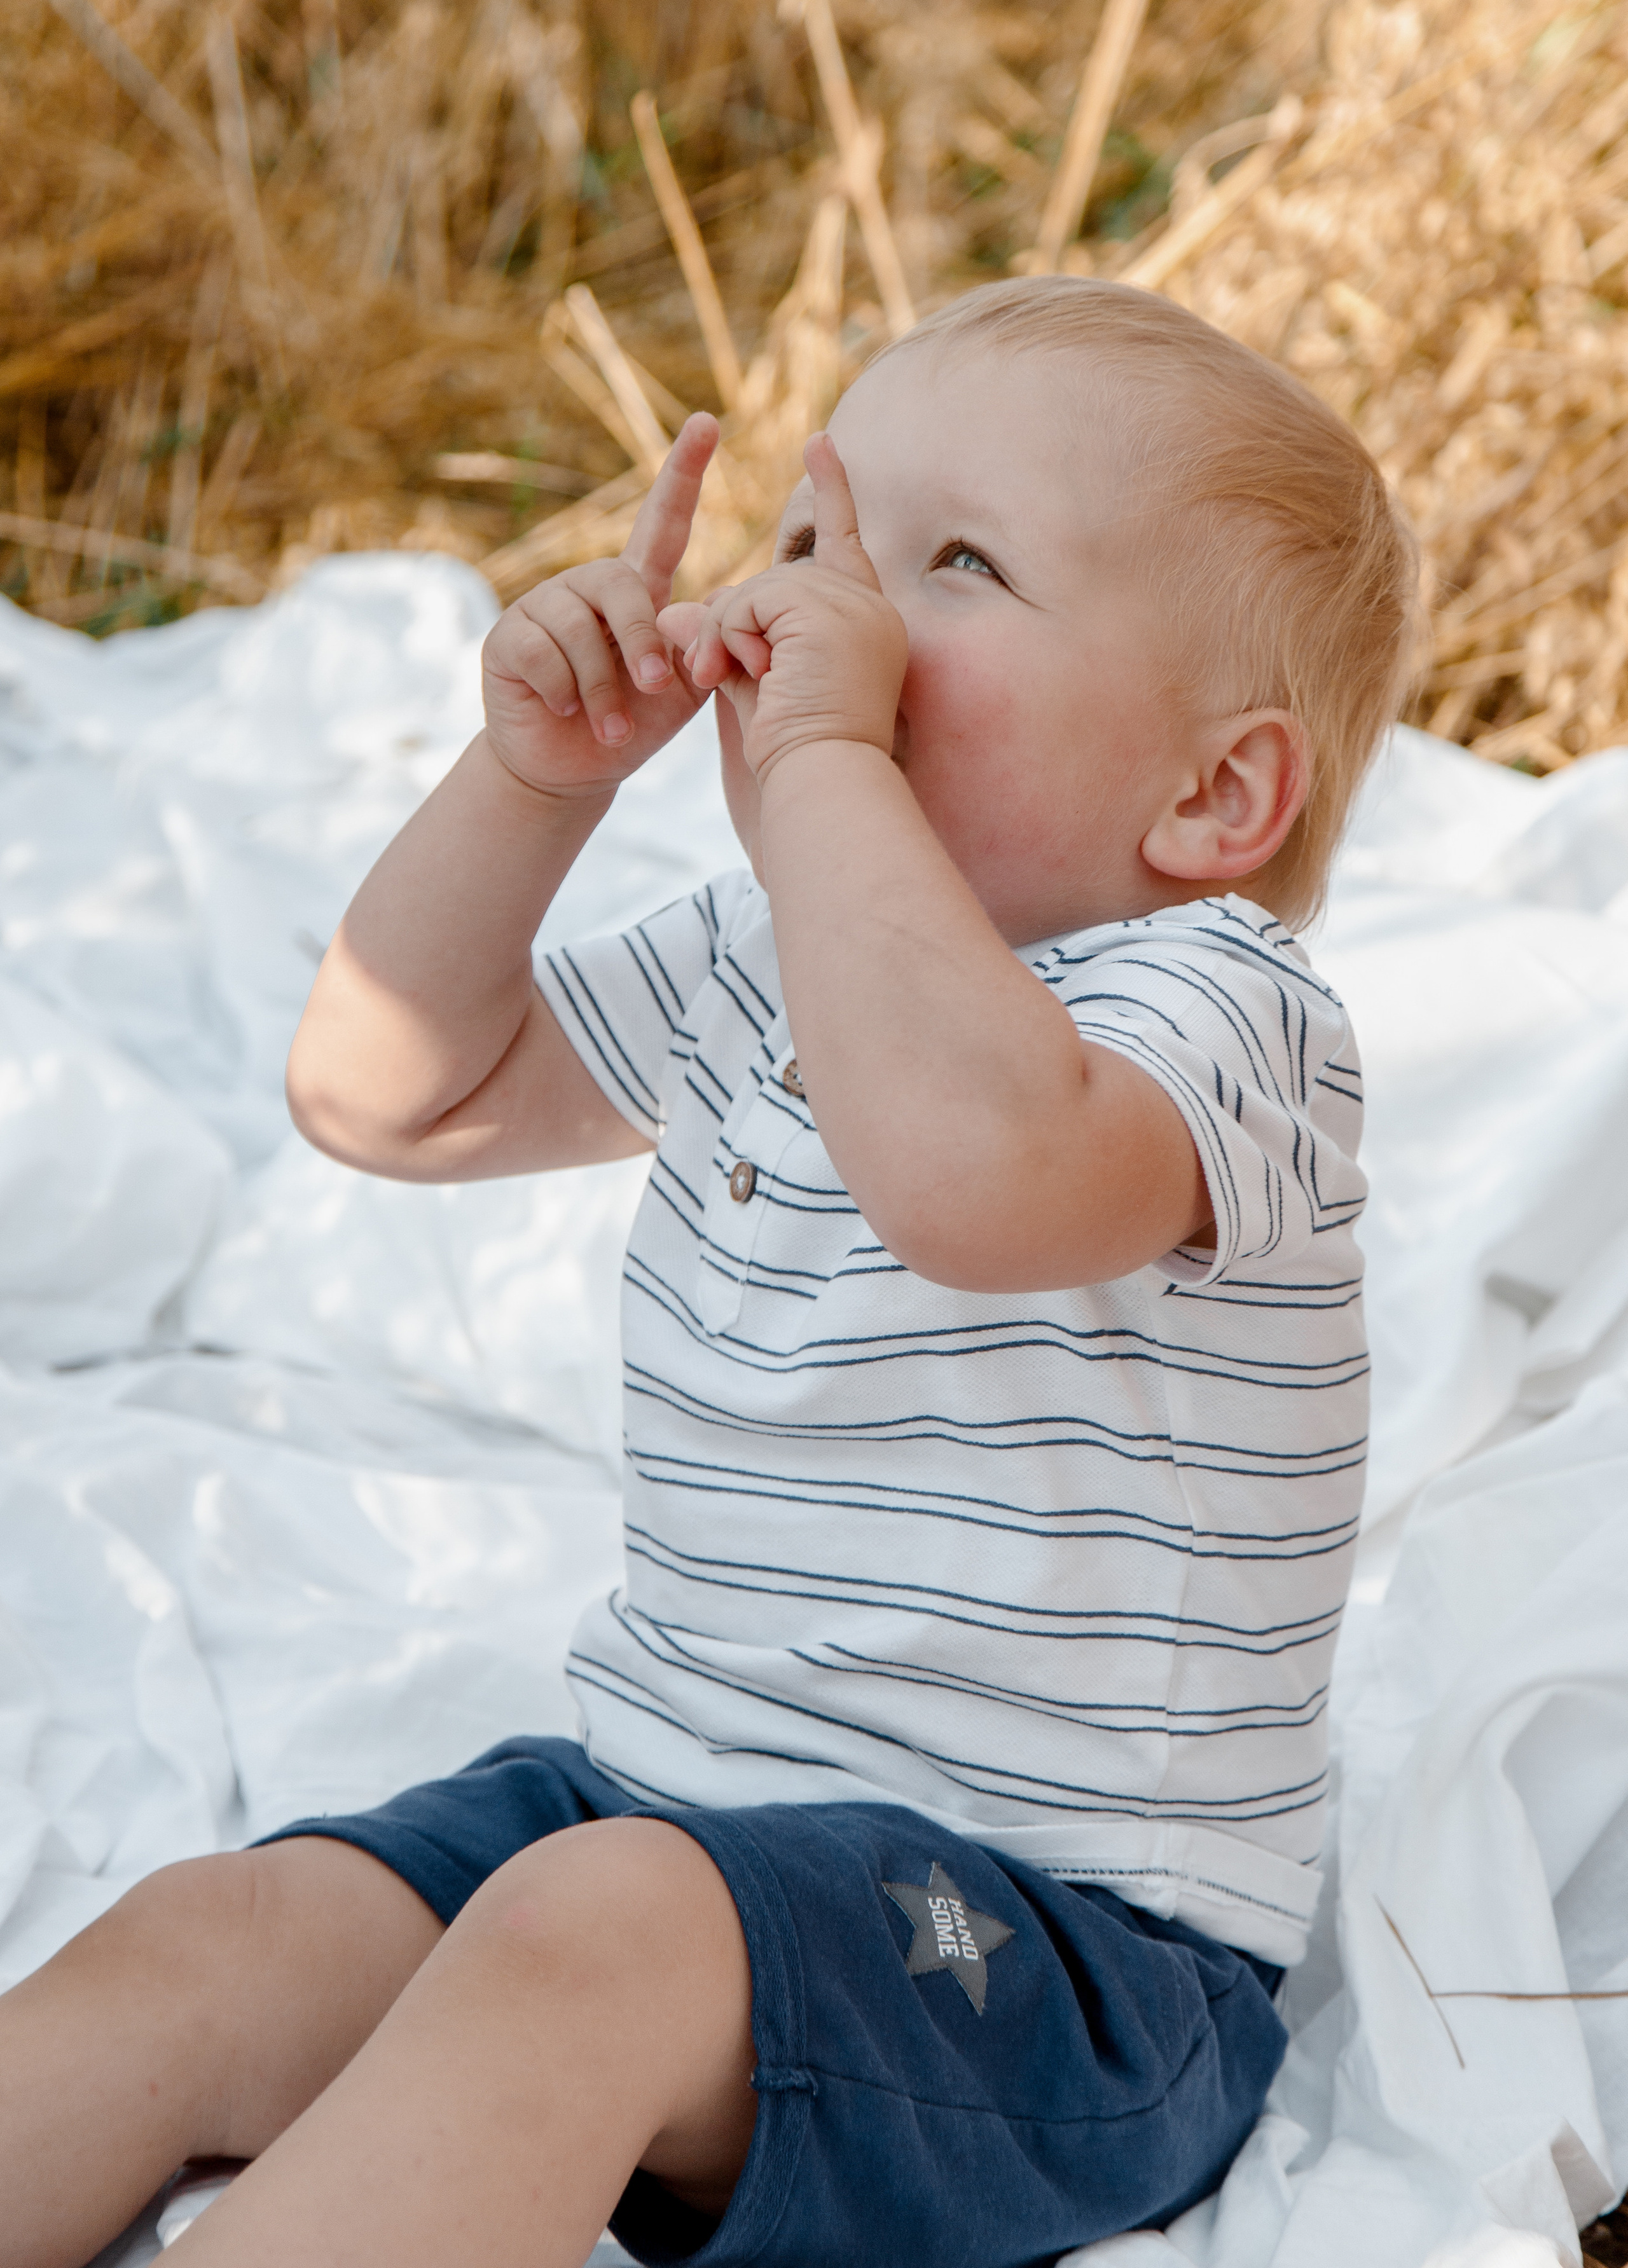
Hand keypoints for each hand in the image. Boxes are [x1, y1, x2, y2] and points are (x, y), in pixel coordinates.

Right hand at [480, 413, 718, 798]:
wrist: (572, 770)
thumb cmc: (631, 724)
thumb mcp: (681, 691)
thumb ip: (699, 647)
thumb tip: (708, 603)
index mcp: (635, 590)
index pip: (662, 524)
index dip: (684, 474)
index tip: (707, 424)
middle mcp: (587, 586)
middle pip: (622, 588)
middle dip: (642, 643)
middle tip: (654, 689)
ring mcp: (542, 606)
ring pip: (580, 630)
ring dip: (603, 688)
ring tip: (612, 729)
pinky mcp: (507, 636)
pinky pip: (543, 653)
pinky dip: (564, 692)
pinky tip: (565, 712)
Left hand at [656, 434, 906, 782]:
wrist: (822, 780)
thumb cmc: (796, 755)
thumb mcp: (755, 683)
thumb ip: (723, 639)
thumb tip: (671, 611)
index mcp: (867, 625)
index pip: (844, 544)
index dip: (832, 492)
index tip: (820, 442)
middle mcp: (870, 609)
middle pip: (776, 579)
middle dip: (735, 623)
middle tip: (729, 675)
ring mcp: (853, 606)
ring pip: (758, 588)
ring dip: (731, 638)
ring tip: (752, 681)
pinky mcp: (824, 610)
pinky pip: (750, 600)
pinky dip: (734, 638)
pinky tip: (756, 671)